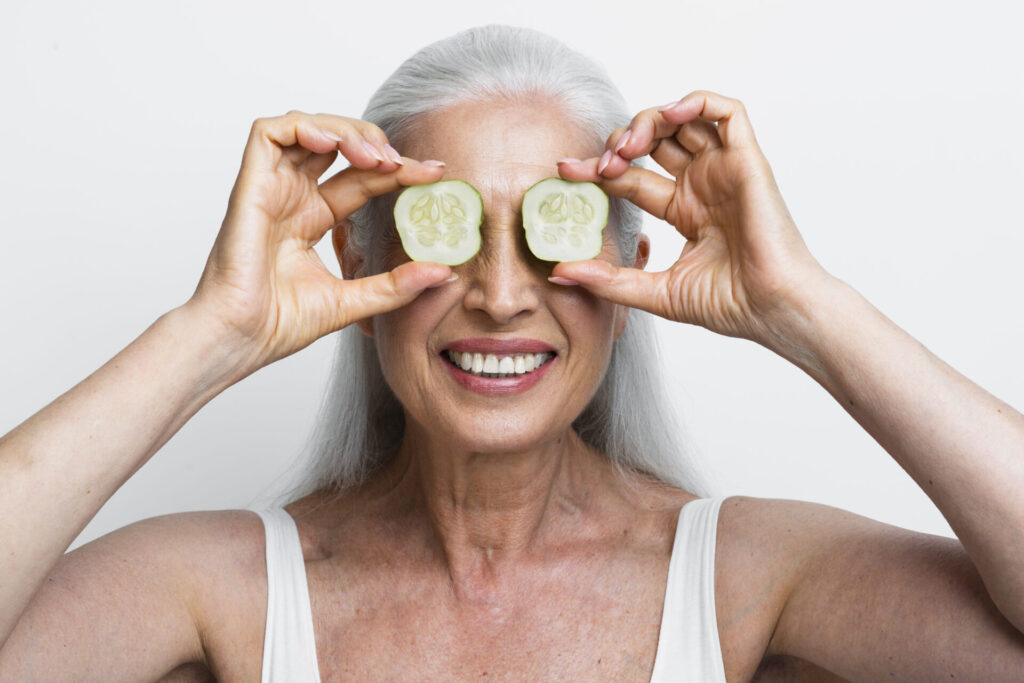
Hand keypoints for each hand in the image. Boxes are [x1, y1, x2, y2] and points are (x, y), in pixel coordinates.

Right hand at [188, 111, 452, 373]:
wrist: (240, 340)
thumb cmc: (278, 325)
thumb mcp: (355, 301)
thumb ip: (398, 285)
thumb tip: (446, 272)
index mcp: (312, 218)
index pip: (363, 178)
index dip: (399, 169)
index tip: (435, 172)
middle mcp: (292, 197)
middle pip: (338, 145)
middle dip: (375, 143)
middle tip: (402, 163)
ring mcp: (271, 189)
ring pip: (308, 128)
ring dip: (346, 130)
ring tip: (375, 155)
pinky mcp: (250, 186)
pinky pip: (269, 133)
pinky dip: (304, 126)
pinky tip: (334, 144)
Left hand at [552, 90, 829, 348]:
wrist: (772, 310)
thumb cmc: (730, 305)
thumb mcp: (654, 292)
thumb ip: (608, 280)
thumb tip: (558, 272)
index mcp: (684, 210)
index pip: (631, 177)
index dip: (597, 169)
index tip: (566, 171)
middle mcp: (702, 185)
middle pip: (653, 141)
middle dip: (620, 142)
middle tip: (602, 162)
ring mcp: (724, 170)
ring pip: (684, 118)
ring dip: (649, 120)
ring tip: (629, 145)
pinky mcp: (748, 160)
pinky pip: (727, 111)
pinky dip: (695, 102)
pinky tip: (669, 117)